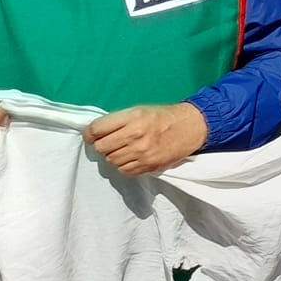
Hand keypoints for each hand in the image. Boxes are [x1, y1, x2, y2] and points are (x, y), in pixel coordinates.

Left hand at [85, 102, 208, 175]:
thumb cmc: (162, 116)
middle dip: (102, 144)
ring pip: (111, 161)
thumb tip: (94, 134)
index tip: (92, 135)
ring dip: (114, 155)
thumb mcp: (140, 110)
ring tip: (125, 148)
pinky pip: (124, 170)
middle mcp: (136, 135)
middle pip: (101, 147)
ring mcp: (142, 153)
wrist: (191, 127)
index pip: (96, 129)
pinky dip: (125, 165)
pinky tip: (133, 157)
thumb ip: (117, 121)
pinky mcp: (149, 166)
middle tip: (111, 141)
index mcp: (133, 117)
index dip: (90, 133)